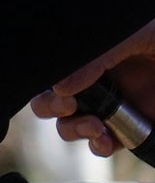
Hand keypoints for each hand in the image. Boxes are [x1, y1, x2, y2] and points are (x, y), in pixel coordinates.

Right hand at [34, 16, 154, 156]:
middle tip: (70, 107)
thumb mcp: (135, 36)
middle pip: (54, 100)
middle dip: (53, 108)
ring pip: (73, 125)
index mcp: (94, 56)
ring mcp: (114, 107)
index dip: (48, 86)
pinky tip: (108, 141)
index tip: (62, 94)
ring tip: (96, 128)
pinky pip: (105, 143)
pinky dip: (100, 146)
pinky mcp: (133, 131)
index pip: (55, 71)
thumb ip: (98, 57)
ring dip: (74, 130)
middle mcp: (98, 81)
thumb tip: (60, 86)